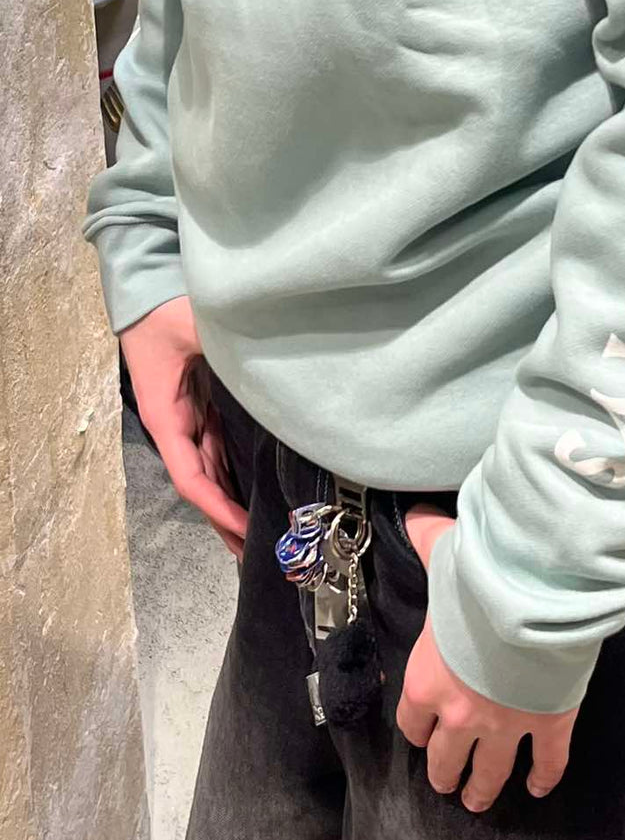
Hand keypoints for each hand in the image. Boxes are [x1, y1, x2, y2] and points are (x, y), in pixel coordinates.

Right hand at [120, 297, 247, 559]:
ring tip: (260, 532)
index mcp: (167, 419)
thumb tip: (265, 368)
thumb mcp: (193, 328)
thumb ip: (225, 348)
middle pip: (203, 484)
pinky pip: (218, 444)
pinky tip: (255, 484)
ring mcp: (188, 414)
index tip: (245, 529)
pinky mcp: (201, 401)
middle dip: (227, 519)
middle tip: (259, 554)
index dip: (218, 508)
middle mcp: (176, 425)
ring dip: (231, 499)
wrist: (143, 285)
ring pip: (212, 468)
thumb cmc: (162, 310)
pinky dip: (234, 469)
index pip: (192, 478)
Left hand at [396, 502, 579, 814]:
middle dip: (445, 773)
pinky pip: (547, 762)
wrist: (533, 594)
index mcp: (428, 680)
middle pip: (445, 760)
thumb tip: (417, 514)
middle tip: (449, 780)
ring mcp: (505, 724)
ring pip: (488, 774)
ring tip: (478, 799)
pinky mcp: (548, 724)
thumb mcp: (445, 552)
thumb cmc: (481, 576)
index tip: (423, 730)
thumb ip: (427, 538)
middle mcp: (460, 712)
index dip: (417, 728)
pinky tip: (539, 787)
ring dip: (482, 790)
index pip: (411, 723)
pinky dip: (543, 778)